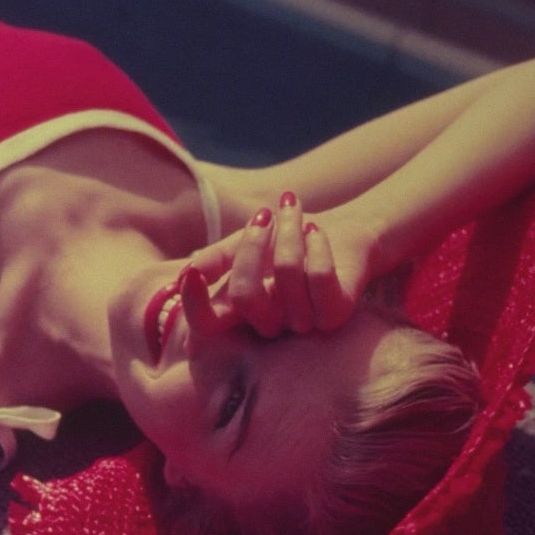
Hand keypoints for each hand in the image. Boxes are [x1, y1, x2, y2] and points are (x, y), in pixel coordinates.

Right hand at [178, 194, 379, 340]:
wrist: (346, 234)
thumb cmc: (291, 241)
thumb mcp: (246, 243)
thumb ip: (217, 258)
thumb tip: (188, 272)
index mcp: (244, 311)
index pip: (208, 325)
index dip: (194, 304)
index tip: (192, 273)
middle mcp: (271, 322)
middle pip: (244, 296)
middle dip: (251, 246)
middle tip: (264, 215)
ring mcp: (304, 322)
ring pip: (285, 275)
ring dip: (289, 229)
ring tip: (293, 209)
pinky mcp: (335, 312)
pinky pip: (318, 277)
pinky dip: (316, 244)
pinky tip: (316, 231)